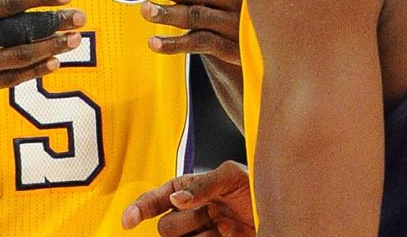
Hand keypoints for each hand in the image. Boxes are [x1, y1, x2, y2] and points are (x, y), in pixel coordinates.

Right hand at [122, 160, 254, 235]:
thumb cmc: (255, 187)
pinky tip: (229, 235)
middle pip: (165, 228)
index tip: (128, 221)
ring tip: (225, 226)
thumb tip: (176, 197)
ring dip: (203, 236)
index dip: (138, 209)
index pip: (154, 199)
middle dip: (187, 221)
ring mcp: (199, 234)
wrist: (279, 212)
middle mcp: (188, 214)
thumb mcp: (231, 176)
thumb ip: (202, 185)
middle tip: (213, 213)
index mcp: (186, 190)